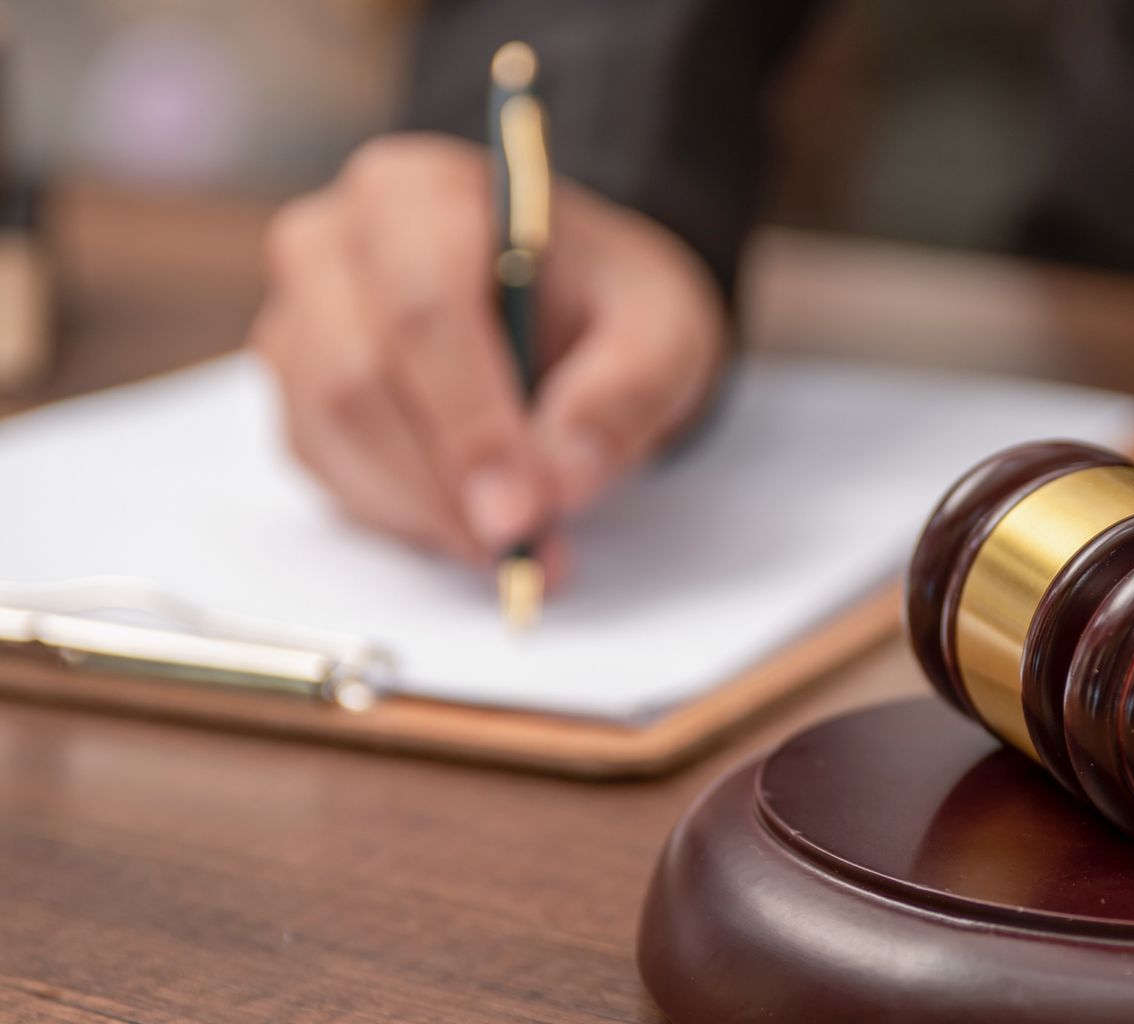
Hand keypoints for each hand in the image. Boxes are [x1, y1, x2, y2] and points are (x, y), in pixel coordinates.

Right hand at [251, 133, 727, 562]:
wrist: (571, 308)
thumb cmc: (610, 303)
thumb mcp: (662, 334)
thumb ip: (620, 398)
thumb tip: (558, 484)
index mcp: (423, 192)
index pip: (423, 307)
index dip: (469, 423)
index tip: (521, 509)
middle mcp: (336, 241)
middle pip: (357, 374)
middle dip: (443, 480)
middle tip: (520, 546)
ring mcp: (300, 314)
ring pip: (328, 429)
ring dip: (421, 508)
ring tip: (514, 547)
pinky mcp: (297, 386)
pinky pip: (324, 464)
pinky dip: (398, 512)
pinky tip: (468, 525)